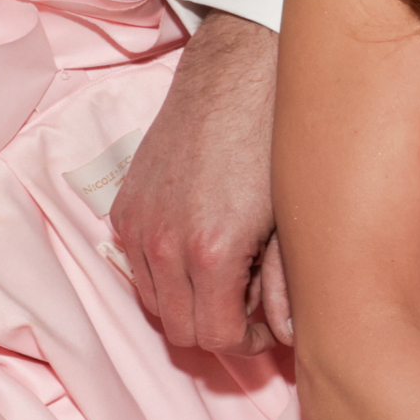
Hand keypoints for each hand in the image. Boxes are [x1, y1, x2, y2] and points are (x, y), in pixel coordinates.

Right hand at [109, 12, 293, 352]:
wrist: (242, 73)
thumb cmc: (281, 141)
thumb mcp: (295, 219)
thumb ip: (287, 285)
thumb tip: (289, 336)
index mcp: (210, 253)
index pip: (216, 340)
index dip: (247, 346)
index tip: (268, 330)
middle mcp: (163, 244)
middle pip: (180, 330)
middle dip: (219, 329)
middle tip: (254, 307)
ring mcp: (137, 224)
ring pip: (153, 302)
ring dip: (189, 303)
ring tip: (232, 277)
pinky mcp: (125, 205)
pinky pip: (137, 265)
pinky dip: (165, 273)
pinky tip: (204, 249)